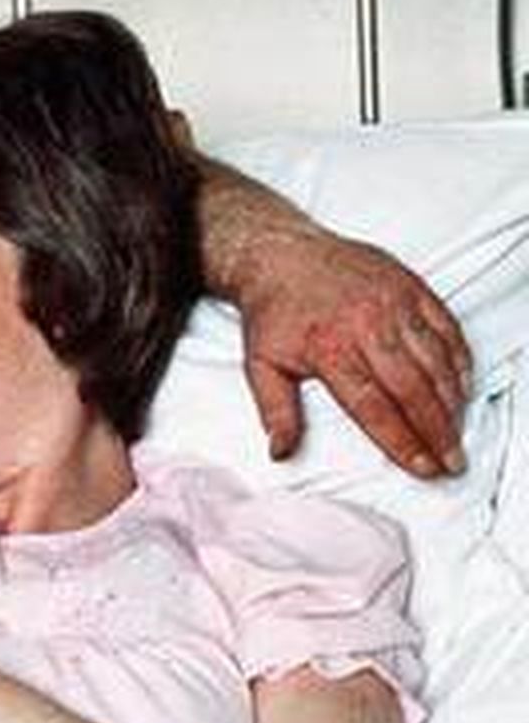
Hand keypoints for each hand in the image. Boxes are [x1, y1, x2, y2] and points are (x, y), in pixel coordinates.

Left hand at [234, 228, 471, 477]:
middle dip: (438, 431)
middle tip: (451, 460)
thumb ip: (276, 412)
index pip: (375, 408)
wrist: (280, 255)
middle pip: (414, 390)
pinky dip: (459, 358)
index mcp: (331, 350)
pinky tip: (461, 384)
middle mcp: (368, 327)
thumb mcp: (261, 365)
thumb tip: (280, 451)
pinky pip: (446, 327)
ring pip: (436, 361)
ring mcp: (394, 304)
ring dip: (452, 401)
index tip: (421, 467)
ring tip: (456, 432)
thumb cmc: (273, 310)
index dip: (402, 442)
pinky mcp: (410, 287)